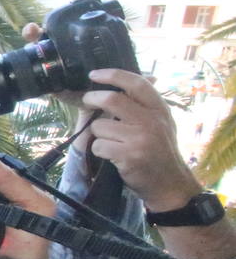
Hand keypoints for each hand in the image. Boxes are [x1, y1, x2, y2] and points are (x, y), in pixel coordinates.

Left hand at [81, 69, 202, 211]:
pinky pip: (98, 145)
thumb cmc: (160, 151)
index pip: (136, 83)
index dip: (112, 75)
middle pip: (112, 99)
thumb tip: (129, 81)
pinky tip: (112, 156)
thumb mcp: (161, 123)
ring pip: (100, 125)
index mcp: (159, 109)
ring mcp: (141, 138)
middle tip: (87, 102)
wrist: (170, 184)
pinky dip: (99, 150)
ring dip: (97, 134)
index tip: (94, 74)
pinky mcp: (129, 155)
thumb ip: (145, 104)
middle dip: (92, 99)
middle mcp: (152, 120)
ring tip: (111, 142)